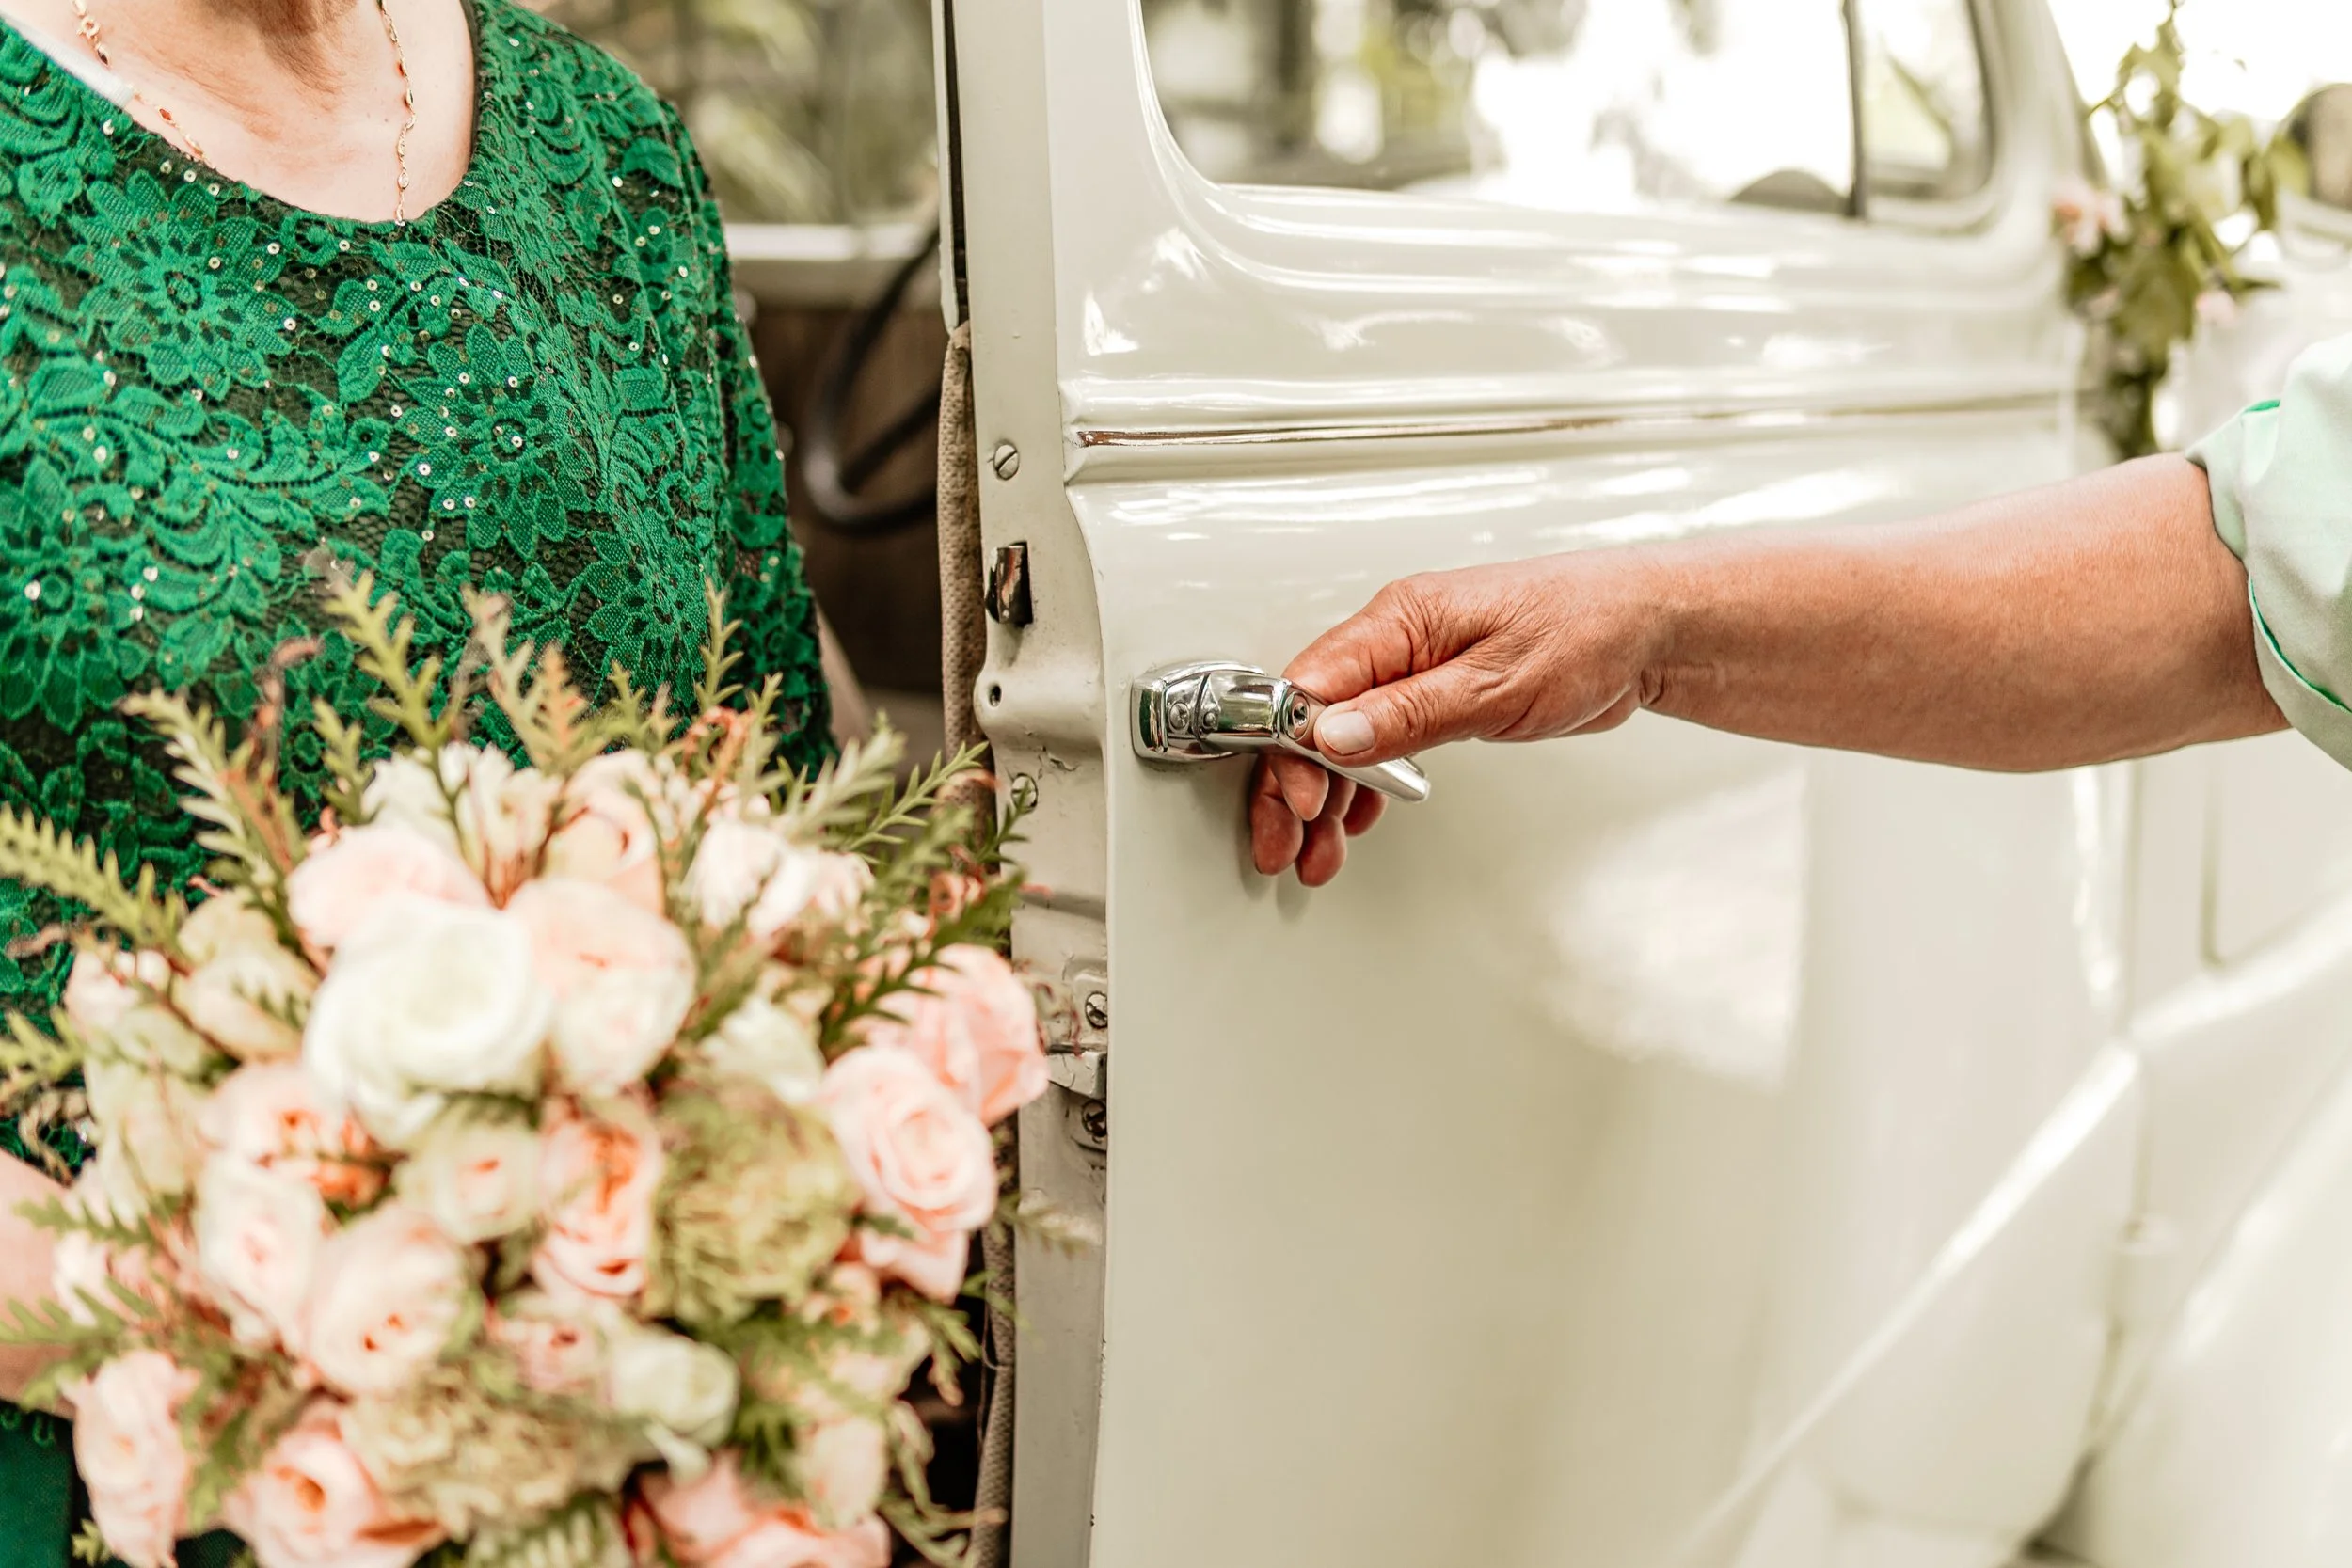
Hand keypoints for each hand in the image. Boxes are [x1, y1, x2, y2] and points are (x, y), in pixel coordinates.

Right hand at [1250, 551, 1667, 882]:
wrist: (1642, 628)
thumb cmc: (1585, 631)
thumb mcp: (1494, 684)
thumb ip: (1407, 714)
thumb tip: (1333, 734)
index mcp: (1399, 619)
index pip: (1309, 685)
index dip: (1292, 749)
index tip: (1301, 801)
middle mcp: (1395, 639)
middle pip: (1310, 717)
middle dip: (1291, 785)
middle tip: (1287, 845)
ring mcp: (1410, 667)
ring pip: (1337, 735)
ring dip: (1323, 795)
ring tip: (1318, 852)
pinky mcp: (1430, 692)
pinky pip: (1373, 737)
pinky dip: (1358, 783)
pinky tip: (1354, 818)